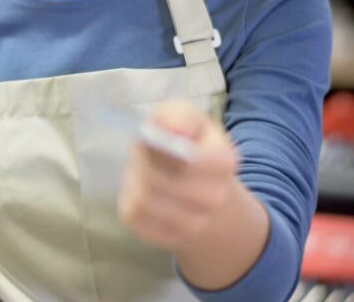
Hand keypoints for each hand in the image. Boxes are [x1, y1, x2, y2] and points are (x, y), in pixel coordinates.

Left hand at [117, 100, 239, 254]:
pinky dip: (129, 198)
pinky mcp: (166, 237)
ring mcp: (193, 224)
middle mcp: (215, 198)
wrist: (209, 201)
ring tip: (144, 170)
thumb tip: (171, 129)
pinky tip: (141, 190)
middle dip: (144, 160)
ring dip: (135, 178)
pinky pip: (134, 216)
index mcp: (225, 161)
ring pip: (144, 197)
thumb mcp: (190, 121)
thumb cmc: (192, 150)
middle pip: (158, 178)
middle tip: (145, 152)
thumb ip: (179, 116)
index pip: (188, 157)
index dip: (164, 144)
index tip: (160, 136)